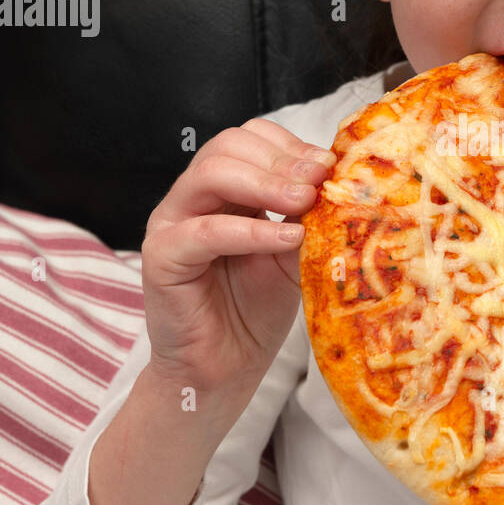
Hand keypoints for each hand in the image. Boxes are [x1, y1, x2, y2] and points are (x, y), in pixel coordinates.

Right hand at [140, 118, 335, 394]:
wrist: (226, 366)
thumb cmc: (257, 308)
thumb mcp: (293, 252)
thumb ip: (306, 216)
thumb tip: (342, 185)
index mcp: (224, 187)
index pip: (249, 138)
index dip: (290, 145)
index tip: (329, 165)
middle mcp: (192, 196)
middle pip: (228, 146)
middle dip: (281, 159)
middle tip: (321, 180)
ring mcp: (171, 222)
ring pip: (211, 175)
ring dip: (266, 183)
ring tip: (305, 203)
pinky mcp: (161, 256)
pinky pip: (204, 231)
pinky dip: (250, 230)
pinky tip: (287, 238)